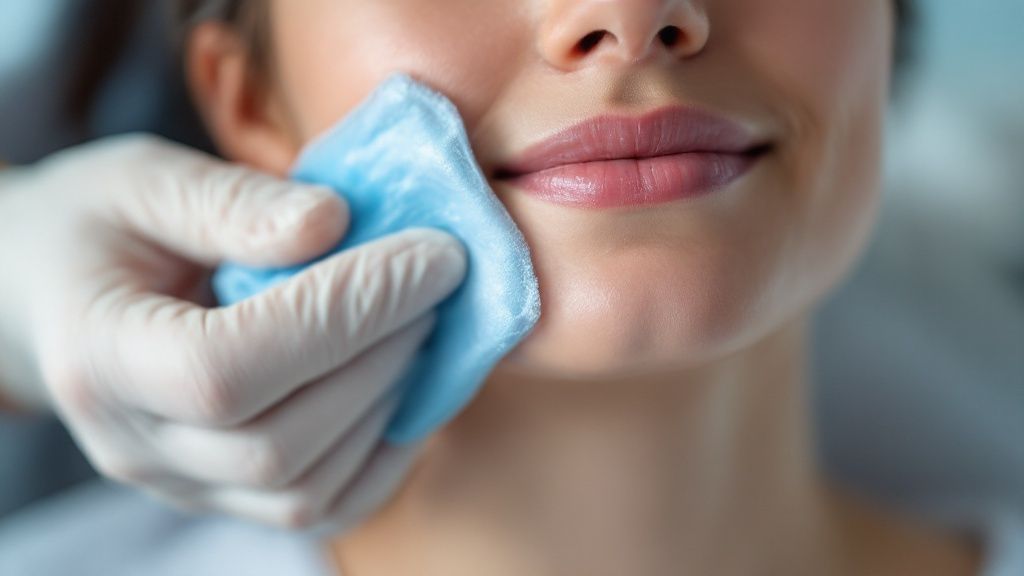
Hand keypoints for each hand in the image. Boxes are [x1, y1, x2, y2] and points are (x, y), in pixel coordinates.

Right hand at [0, 134, 465, 529]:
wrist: (53, 294)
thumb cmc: (97, 227)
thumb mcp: (143, 181)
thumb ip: (231, 202)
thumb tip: (335, 221)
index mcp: (99, 355)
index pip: (229, 366)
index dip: (343, 315)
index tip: (431, 254)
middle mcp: (134, 443)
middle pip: (277, 444)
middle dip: (382, 355)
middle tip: (440, 280)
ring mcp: (179, 483)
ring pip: (304, 490)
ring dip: (390, 405)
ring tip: (424, 324)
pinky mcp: (222, 495)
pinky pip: (317, 509)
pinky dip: (382, 456)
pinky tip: (408, 388)